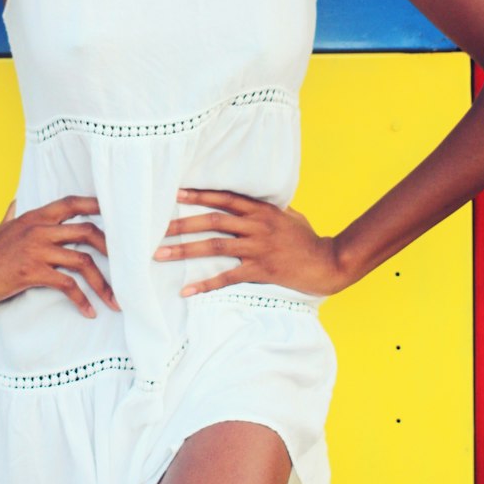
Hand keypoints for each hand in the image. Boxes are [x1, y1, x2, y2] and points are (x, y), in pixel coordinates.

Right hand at [0, 196, 119, 316]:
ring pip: (83, 262)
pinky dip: (82, 300)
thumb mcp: (1, 227)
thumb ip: (12, 214)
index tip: (117, 212)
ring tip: (115, 301)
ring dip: (103, 284)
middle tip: (127, 266)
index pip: (72, 203)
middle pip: (87, 232)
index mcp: (35, 217)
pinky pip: (67, 285)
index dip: (96, 205)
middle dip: (112, 249)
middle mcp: (40, 230)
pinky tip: (89, 312)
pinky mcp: (34, 272)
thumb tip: (15, 202)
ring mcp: (38, 250)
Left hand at [153, 188, 346, 298]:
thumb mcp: (288, 216)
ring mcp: (258, 248)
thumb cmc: (307, 239)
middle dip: (182, 224)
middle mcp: (257, 226)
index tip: (175, 194)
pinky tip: (186, 290)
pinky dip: (205, 284)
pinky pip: (227, 277)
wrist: (328, 262)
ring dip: (185, 250)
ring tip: (160, 254)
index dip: (199, 195)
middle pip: (213, 221)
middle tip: (155, 227)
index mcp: (262, 211)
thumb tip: (249, 203)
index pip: (225, 198)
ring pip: (215, 247)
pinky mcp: (261, 270)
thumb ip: (266, 210)